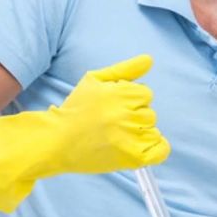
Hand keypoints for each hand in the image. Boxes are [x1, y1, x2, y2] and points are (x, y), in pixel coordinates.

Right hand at [0, 54, 169, 211]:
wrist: (56, 141)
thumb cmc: (75, 109)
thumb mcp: (94, 80)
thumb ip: (124, 69)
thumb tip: (149, 59)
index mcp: (120, 93)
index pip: (145, 93)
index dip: (130, 100)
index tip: (114, 107)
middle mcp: (127, 114)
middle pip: (149, 113)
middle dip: (133, 117)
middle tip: (111, 124)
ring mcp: (131, 137)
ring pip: (152, 130)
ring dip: (139, 134)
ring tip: (116, 137)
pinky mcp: (131, 157)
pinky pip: (160, 151)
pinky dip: (155, 150)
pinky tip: (138, 148)